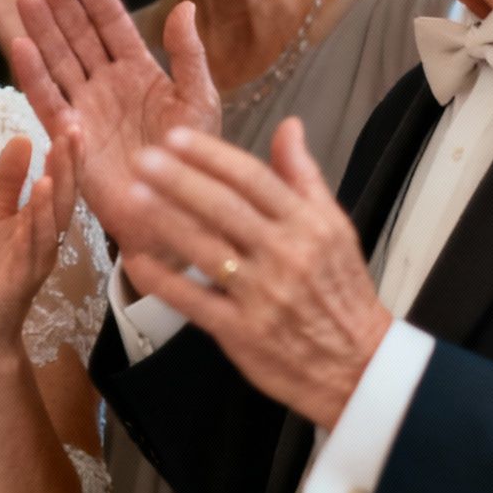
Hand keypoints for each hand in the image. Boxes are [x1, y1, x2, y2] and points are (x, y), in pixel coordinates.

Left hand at [0, 135, 77, 358]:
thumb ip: (8, 180)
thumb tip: (23, 138)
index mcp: (40, 223)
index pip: (59, 185)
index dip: (67, 157)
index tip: (72, 124)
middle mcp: (45, 239)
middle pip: (62, 199)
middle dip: (68, 166)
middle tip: (74, 131)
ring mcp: (35, 260)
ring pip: (50, 223)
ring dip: (53, 193)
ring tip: (54, 161)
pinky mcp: (20, 279)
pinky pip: (31, 250)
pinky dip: (33, 226)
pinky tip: (33, 204)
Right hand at [9, 0, 217, 258]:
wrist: (177, 216)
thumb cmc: (194, 161)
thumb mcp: (200, 103)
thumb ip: (190, 57)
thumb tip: (185, 6)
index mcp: (141, 70)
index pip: (111, 21)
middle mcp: (107, 83)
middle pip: (77, 32)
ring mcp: (86, 107)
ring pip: (58, 59)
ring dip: (41, 27)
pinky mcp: (69, 137)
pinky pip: (48, 100)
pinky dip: (34, 75)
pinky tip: (20, 46)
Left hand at [121, 121, 391, 429]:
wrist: (359, 366)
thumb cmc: (340, 291)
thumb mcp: (334, 228)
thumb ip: (303, 176)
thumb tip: (288, 126)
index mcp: (308, 225)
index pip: (253, 179)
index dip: (211, 156)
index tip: (175, 137)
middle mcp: (286, 255)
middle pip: (225, 209)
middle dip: (180, 180)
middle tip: (142, 157)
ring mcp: (263, 295)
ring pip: (206, 249)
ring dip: (166, 220)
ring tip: (133, 195)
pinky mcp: (243, 332)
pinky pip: (194, 301)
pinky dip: (163, 281)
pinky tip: (135, 260)